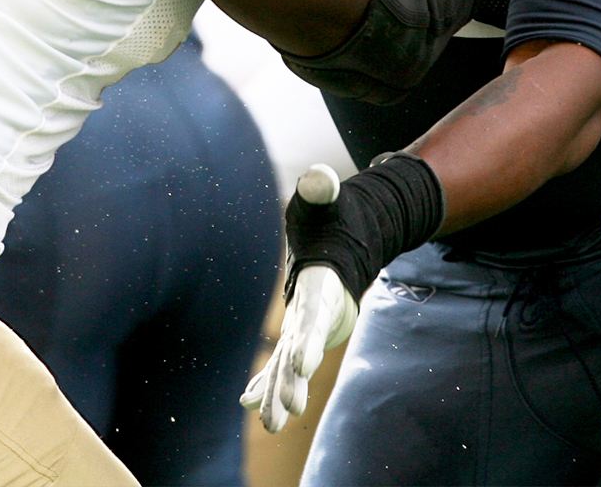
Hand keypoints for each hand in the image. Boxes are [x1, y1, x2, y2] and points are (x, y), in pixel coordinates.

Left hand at [240, 166, 357, 433]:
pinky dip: (267, 382)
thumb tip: (319, 177)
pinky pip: (281, 361)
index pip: (316, 315)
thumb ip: (324, 188)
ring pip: (292, 365)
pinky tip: (249, 401)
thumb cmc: (335, 215)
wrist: (351, 235)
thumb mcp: (329, 199)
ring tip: (273, 423)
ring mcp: (309, 324)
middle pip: (305, 350)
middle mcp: (319, 312)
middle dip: (296, 382)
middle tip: (289, 411)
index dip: (311, 339)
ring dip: (281, 394)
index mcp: (324, 284)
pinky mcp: (298, 330)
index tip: (304, 365)